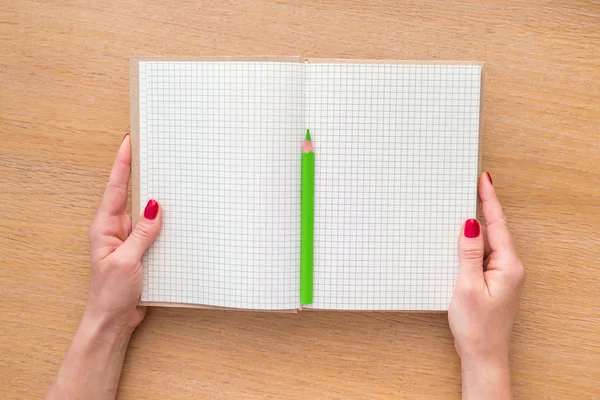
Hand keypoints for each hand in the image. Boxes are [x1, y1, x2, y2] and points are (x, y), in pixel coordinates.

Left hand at [47, 135, 162, 399]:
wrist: (113, 320)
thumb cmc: (111, 293)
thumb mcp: (127, 261)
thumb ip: (142, 233)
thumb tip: (154, 206)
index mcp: (105, 227)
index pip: (115, 188)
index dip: (122, 163)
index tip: (128, 141)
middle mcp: (116, 229)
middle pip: (129, 193)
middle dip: (138, 170)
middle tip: (150, 149)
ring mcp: (129, 239)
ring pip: (143, 210)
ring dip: (154, 194)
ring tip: (166, 173)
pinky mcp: (141, 251)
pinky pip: (153, 229)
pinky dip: (163, 219)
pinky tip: (175, 213)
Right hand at [448, 172, 524, 398]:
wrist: (482, 355)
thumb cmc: (476, 326)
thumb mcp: (466, 285)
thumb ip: (469, 252)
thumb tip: (471, 223)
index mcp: (507, 265)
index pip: (497, 224)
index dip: (489, 200)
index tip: (484, 179)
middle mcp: (510, 267)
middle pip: (496, 230)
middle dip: (485, 206)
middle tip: (475, 184)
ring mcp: (503, 275)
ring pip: (490, 242)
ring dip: (479, 225)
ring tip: (467, 205)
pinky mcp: (495, 282)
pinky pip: (485, 255)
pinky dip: (474, 243)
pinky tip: (464, 239)